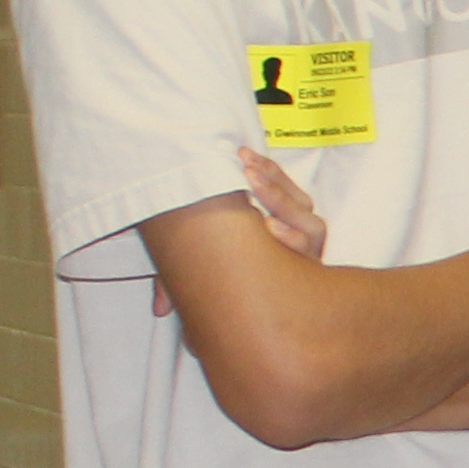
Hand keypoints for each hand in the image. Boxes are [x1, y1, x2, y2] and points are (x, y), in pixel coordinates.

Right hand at [155, 147, 332, 316]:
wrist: (222, 246)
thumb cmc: (212, 269)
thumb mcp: (194, 273)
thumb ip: (179, 286)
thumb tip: (159, 309)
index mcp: (289, 275)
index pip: (303, 252)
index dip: (293, 239)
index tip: (268, 226)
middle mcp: (301, 254)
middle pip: (309, 224)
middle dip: (279, 200)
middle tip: (249, 180)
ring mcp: (299, 228)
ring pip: (300, 203)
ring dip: (273, 180)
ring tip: (242, 163)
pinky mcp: (291, 204)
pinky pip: (288, 183)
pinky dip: (269, 170)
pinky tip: (244, 158)